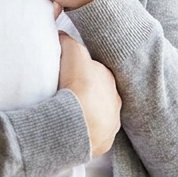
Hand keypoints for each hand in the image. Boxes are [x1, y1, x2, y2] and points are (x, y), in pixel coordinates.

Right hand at [58, 33, 119, 157]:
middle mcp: (116, 100)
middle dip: (86, 94)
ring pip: (98, 116)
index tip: (68, 75)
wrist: (78, 121)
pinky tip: (72, 130)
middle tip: (66, 95)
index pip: (95, 72)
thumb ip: (68, 41)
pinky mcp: (104, 142)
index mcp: (109, 78)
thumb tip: (61, 34)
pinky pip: (93, 135)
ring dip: (86, 114)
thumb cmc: (78, 85)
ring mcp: (112, 123)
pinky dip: (84, 132)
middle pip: (99, 94)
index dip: (80, 72)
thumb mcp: (73, 53)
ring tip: (68, 115)